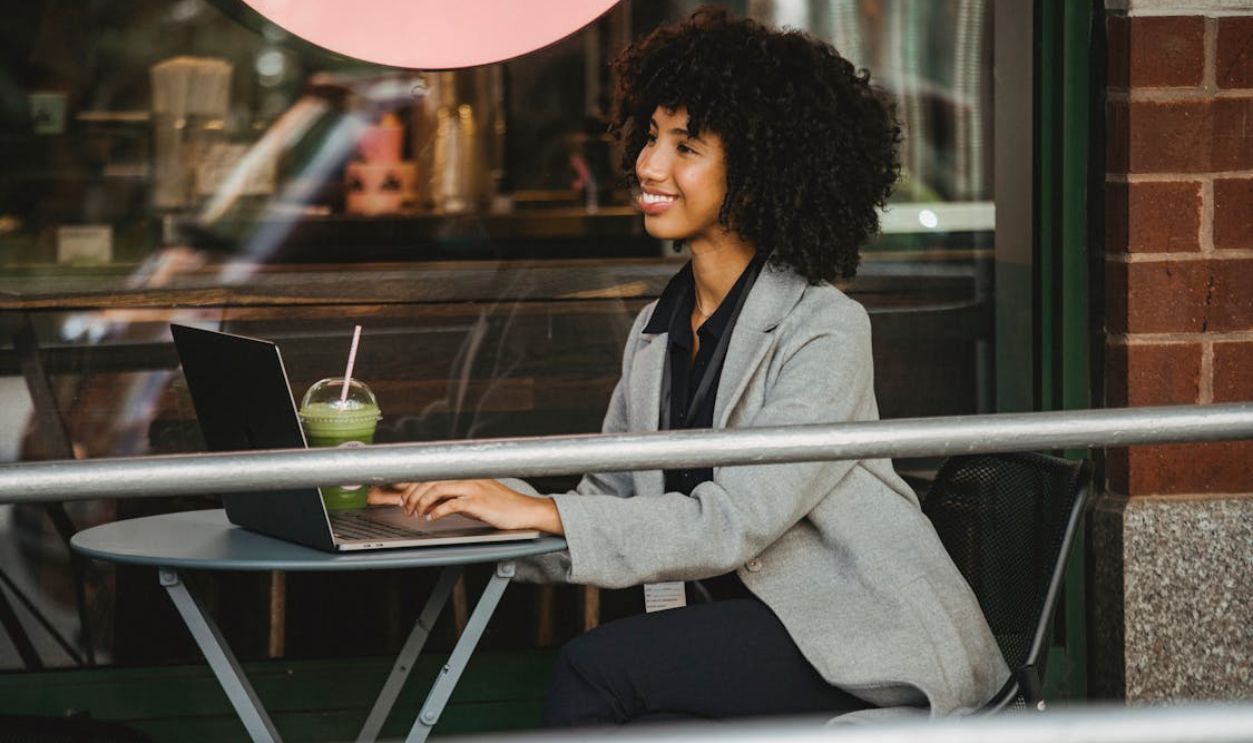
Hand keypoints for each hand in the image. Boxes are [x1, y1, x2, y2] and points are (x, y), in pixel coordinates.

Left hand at [367, 480, 562, 533]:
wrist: (524, 511)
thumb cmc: (500, 505)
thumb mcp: (474, 496)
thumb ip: (454, 494)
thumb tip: (431, 500)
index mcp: (465, 474)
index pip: (433, 473)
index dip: (414, 483)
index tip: (403, 496)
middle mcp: (468, 477)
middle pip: (430, 479)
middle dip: (413, 494)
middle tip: (406, 508)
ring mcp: (473, 488)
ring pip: (438, 489)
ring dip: (421, 502)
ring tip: (416, 513)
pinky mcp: (479, 502)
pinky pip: (452, 504)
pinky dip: (438, 511)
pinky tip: (432, 517)